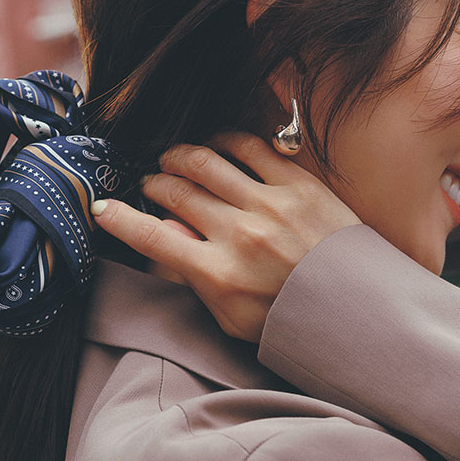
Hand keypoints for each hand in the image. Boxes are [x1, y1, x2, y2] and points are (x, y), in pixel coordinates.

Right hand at [91, 131, 360, 341]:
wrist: (357, 308)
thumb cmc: (290, 318)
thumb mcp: (232, 318)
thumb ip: (194, 279)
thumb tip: (165, 235)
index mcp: (217, 275)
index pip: (151, 238)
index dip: (118, 219)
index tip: (102, 209)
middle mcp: (238, 235)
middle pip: (174, 192)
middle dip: (153, 184)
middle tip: (150, 184)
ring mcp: (269, 206)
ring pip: (205, 162)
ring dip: (180, 156)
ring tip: (173, 160)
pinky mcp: (297, 184)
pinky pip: (250, 147)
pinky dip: (224, 142)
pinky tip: (215, 146)